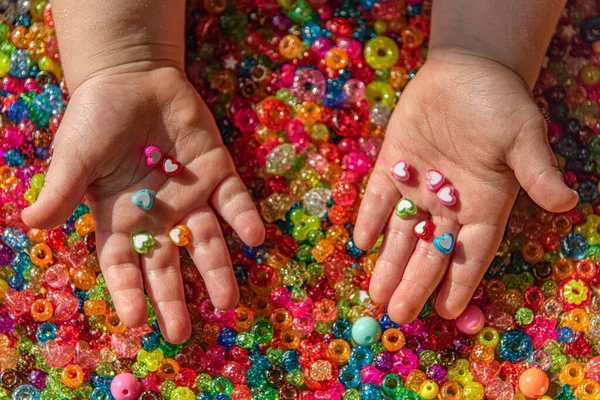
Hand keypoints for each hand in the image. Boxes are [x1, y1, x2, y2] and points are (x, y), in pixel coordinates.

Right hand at [22, 67, 264, 342]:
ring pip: (206, 240)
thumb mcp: (75, 155)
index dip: (127, 291)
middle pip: (167, 264)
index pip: (122, 264)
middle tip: (182, 333)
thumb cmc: (96, 119)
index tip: (135, 321)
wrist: (133, 79)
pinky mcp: (216, 173)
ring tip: (228, 301)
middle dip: (174, 298)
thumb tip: (30, 224)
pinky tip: (254, 238)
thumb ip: (62, 190)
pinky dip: (244, 218)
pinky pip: (234, 201)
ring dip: (218, 269)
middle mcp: (158, 216)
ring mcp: (190, 197)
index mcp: (120, 218)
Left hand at [354, 52, 576, 322]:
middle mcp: (449, 203)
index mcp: (485, 204)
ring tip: (376, 294)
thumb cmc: (502, 103)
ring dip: (389, 262)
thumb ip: (536, 170)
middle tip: (397, 315)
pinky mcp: (393, 165)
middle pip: (431, 251)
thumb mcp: (523, 135)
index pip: (472, 252)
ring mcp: (419, 186)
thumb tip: (566, 201)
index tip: (447, 312)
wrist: (468, 70)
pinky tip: (359, 241)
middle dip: (415, 282)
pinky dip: (370, 217)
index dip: (461, 281)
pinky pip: (379, 197)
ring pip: (402, 232)